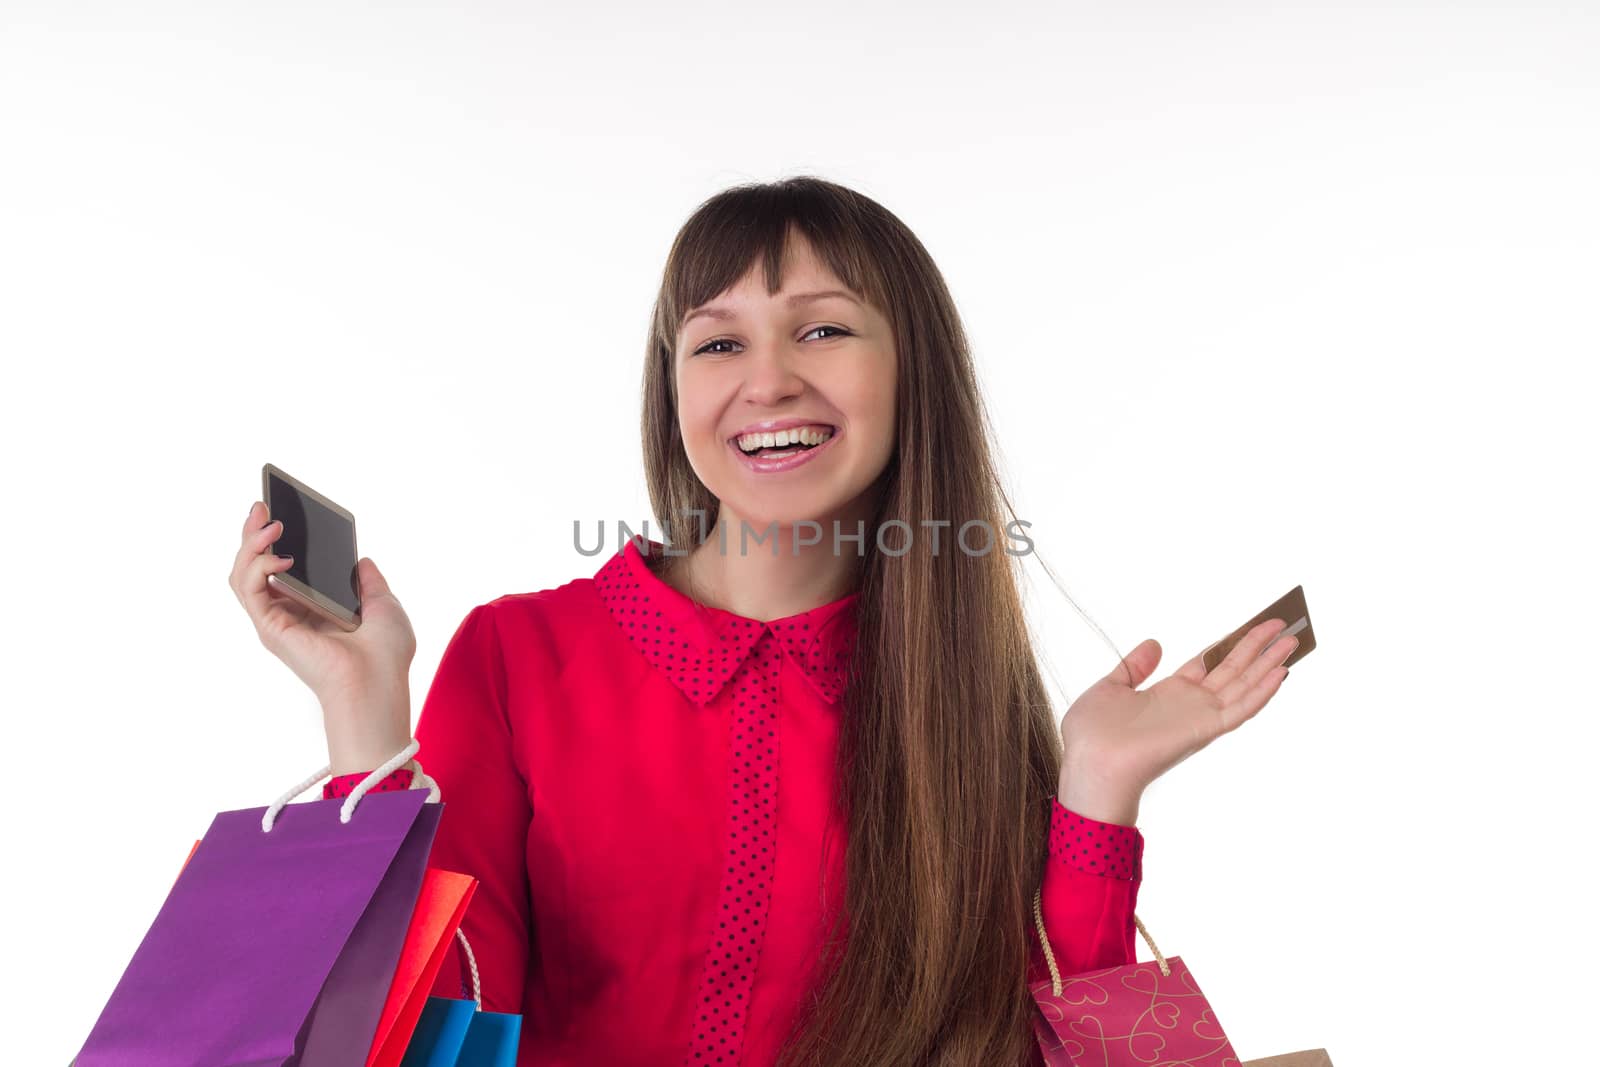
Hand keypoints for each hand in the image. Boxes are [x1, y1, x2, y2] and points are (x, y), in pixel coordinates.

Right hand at [229, 499, 416, 771]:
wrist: (379, 682)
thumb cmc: (386, 655)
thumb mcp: (384, 605)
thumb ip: (368, 582)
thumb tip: (361, 561)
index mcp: (314, 609)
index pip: (284, 568)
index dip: (277, 540)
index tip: (280, 510)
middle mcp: (291, 614)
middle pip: (256, 567)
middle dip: (253, 533)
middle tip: (262, 506)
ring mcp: (278, 620)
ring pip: (243, 574)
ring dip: (250, 544)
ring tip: (270, 523)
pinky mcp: (271, 627)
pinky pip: (249, 589)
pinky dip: (257, 566)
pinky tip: (280, 554)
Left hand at [1057, 619, 1297, 823]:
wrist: (1089, 764)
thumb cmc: (1092, 735)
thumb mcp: (1110, 687)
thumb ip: (1134, 667)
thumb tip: (1154, 644)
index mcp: (1169, 693)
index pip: (1209, 662)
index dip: (1230, 643)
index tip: (1251, 625)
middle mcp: (1190, 704)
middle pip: (1232, 668)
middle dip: (1257, 645)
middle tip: (1283, 622)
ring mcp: (1199, 716)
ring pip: (1243, 684)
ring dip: (1269, 662)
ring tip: (1293, 639)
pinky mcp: (1204, 729)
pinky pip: (1240, 709)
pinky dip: (1262, 691)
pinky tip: (1281, 672)